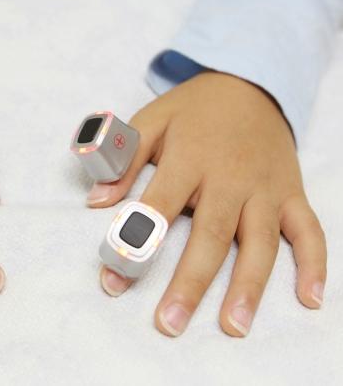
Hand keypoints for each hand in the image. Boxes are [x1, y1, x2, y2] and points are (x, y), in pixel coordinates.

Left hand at [89, 72, 325, 336]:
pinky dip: (314, 263)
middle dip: (190, 282)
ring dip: (248, 286)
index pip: (158, 206)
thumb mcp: (151, 120)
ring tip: (234, 326)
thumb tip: (95, 200)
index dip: (135, 244)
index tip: (113, 282)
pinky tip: (309, 298)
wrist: (249, 84)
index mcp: (191, 157)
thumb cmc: (193, 110)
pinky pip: (309, 230)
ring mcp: (266, 187)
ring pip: (260, 242)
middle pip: (211, 235)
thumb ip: (123, 158)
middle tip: (170, 323)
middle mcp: (231, 176)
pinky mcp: (292, 193)